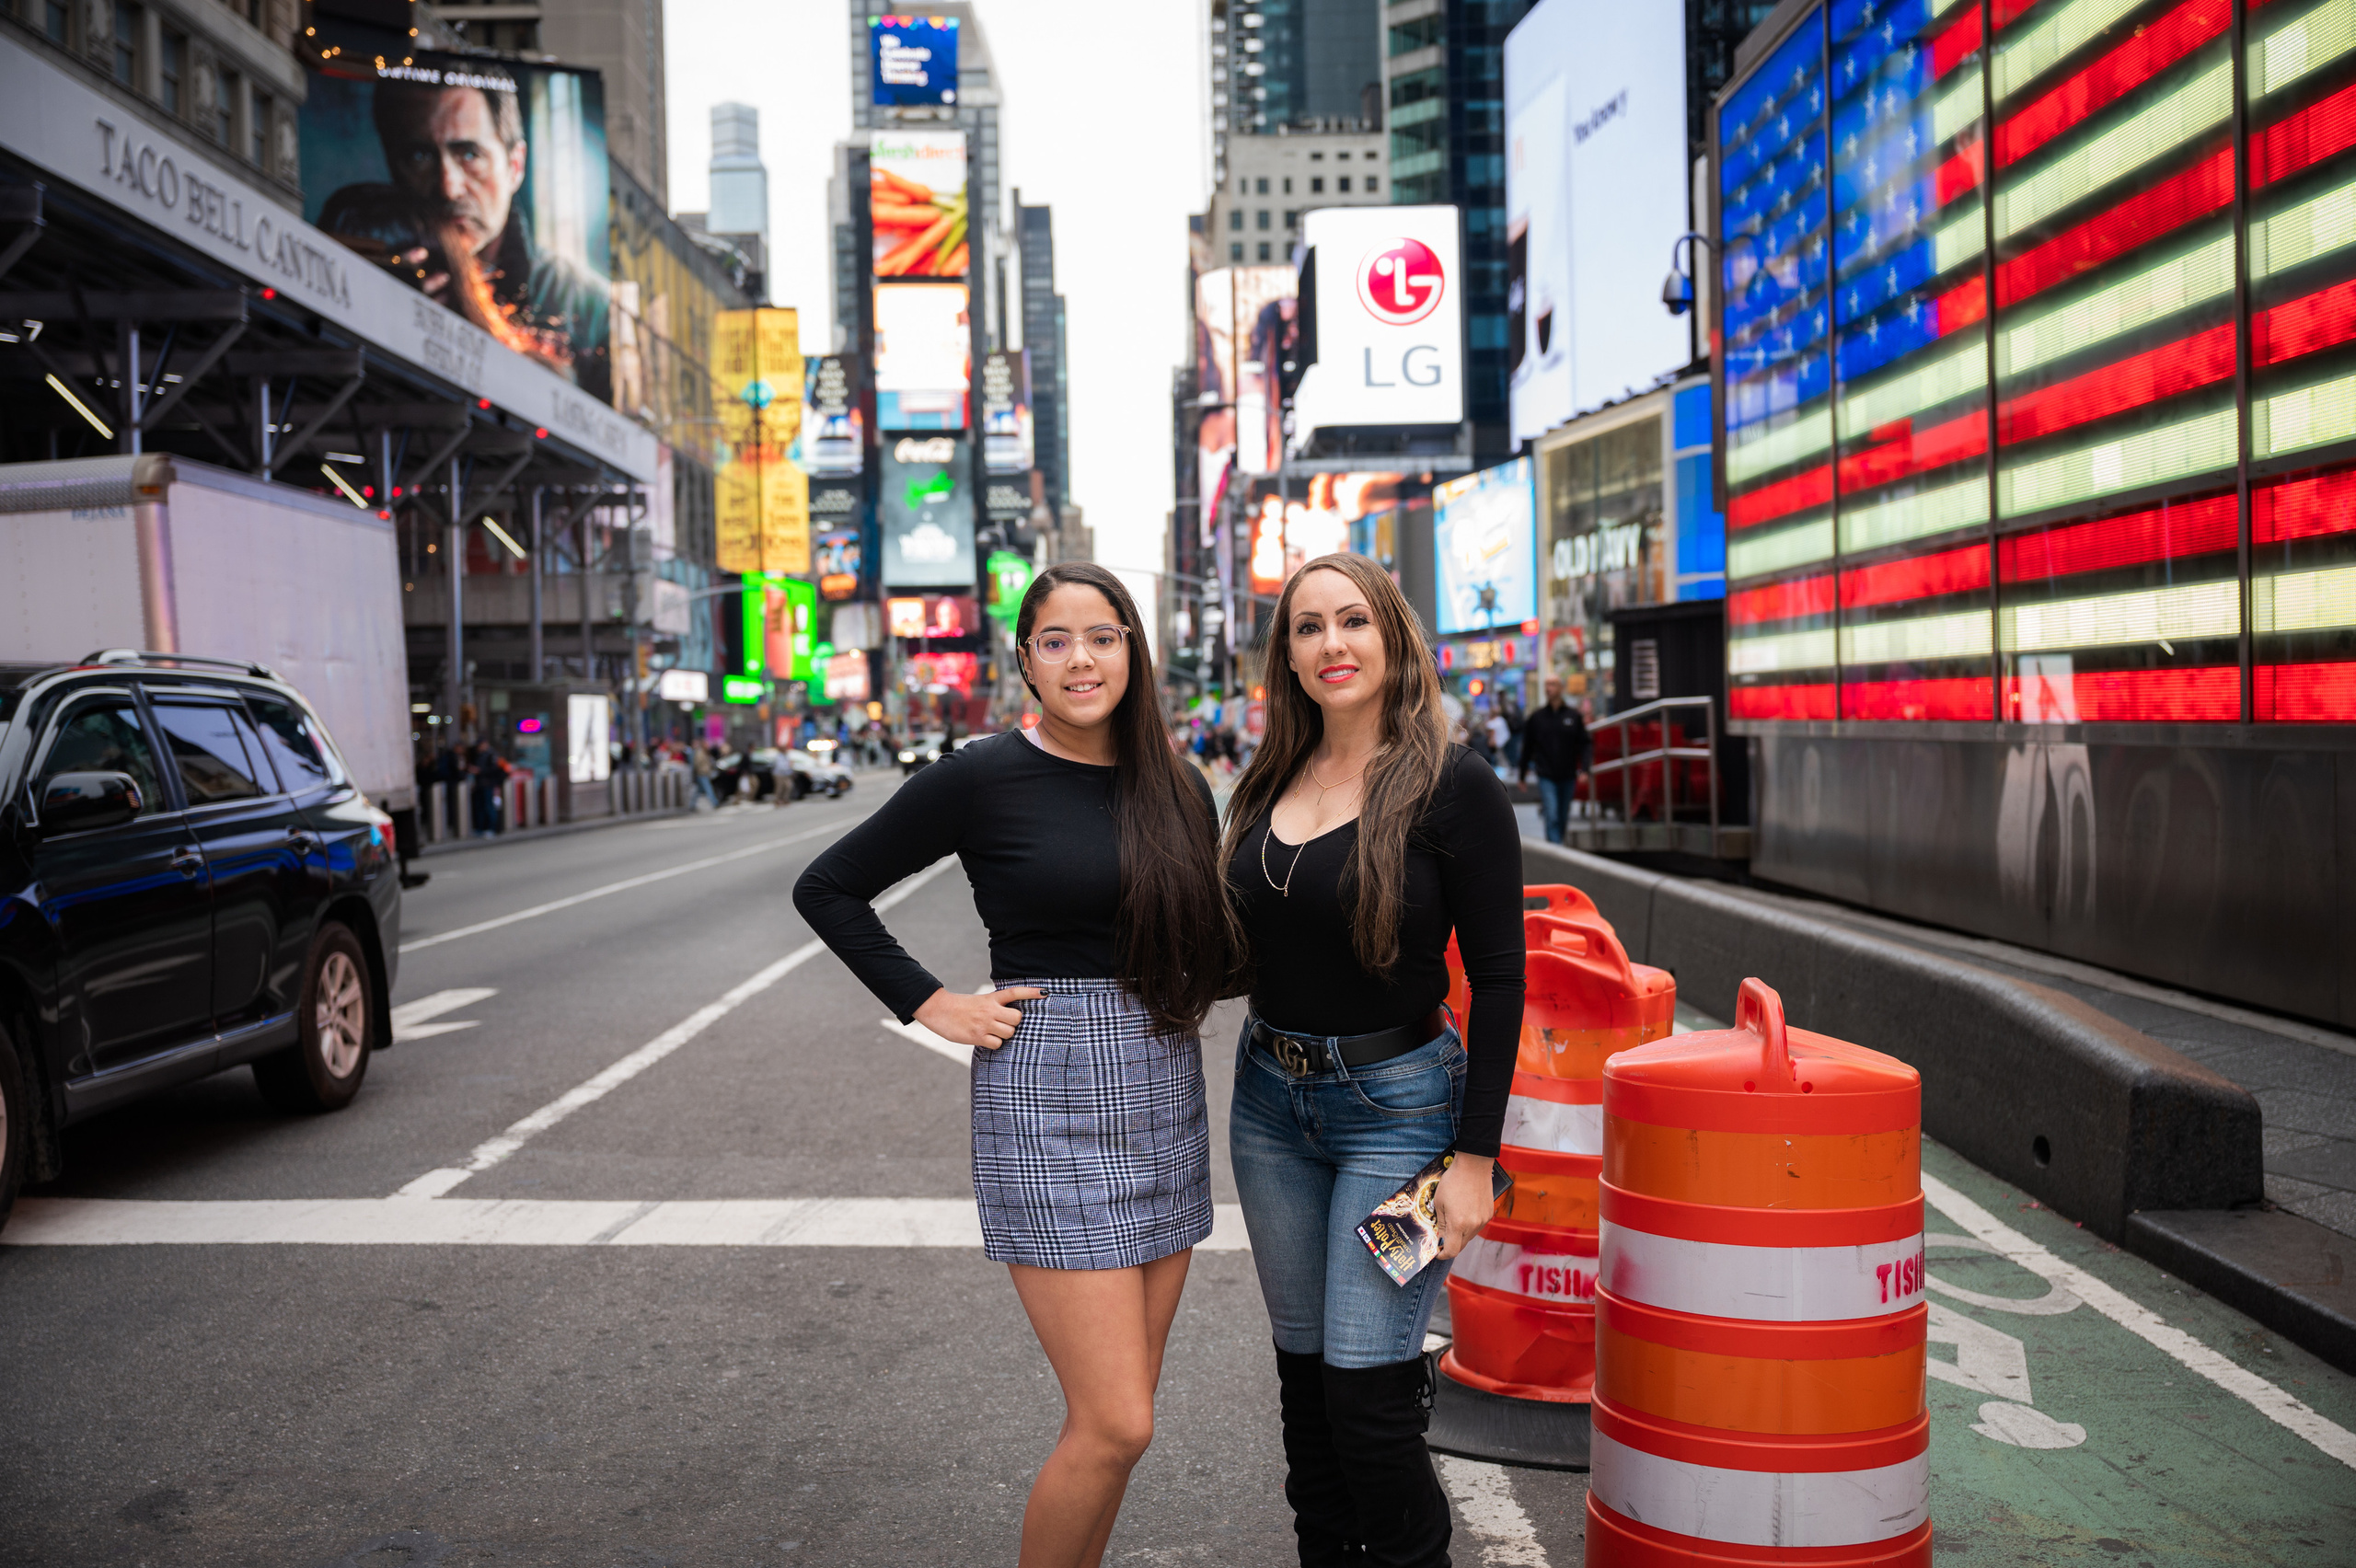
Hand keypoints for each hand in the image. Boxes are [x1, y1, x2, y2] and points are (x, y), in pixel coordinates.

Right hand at [914, 986, 1043, 1050]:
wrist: (939, 1010)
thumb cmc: (960, 1008)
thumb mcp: (980, 1001)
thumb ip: (995, 1007)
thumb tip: (1012, 1020)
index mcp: (991, 998)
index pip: (1015, 992)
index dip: (1031, 992)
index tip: (1045, 992)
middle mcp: (990, 1009)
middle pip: (1017, 1018)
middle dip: (1013, 1023)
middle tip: (1002, 1024)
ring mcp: (984, 1023)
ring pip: (1009, 1032)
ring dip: (1004, 1035)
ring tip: (991, 1032)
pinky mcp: (977, 1036)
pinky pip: (997, 1044)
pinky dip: (993, 1044)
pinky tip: (984, 1039)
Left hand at [1432, 1153, 1496, 1260]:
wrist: (1474, 1165)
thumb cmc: (1453, 1181)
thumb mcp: (1439, 1202)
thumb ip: (1440, 1222)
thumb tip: (1440, 1236)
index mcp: (1458, 1224)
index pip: (1452, 1250)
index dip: (1443, 1254)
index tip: (1437, 1252)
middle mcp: (1473, 1225)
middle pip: (1461, 1245)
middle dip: (1451, 1244)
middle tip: (1441, 1236)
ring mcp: (1483, 1220)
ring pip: (1469, 1236)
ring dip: (1460, 1234)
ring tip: (1452, 1221)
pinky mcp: (1489, 1214)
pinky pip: (1477, 1227)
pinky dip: (1469, 1225)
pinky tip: (1463, 1213)